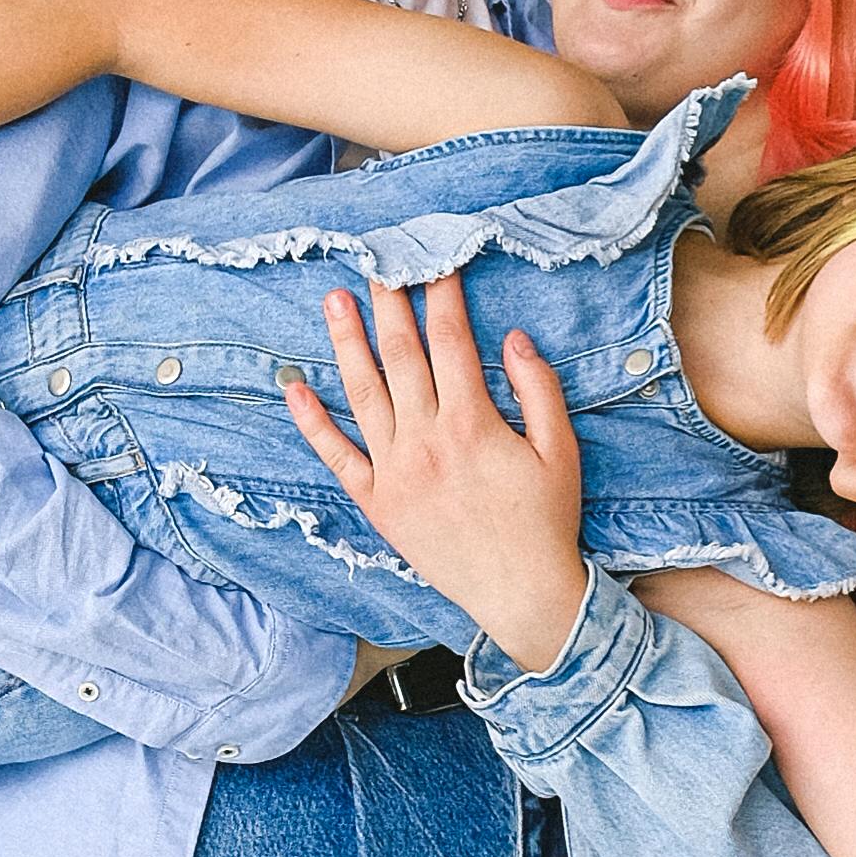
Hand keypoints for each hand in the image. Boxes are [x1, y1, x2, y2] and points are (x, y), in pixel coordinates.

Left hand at [276, 274, 592, 673]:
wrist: (521, 593)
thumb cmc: (545, 522)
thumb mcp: (559, 450)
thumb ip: (538, 389)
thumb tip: (514, 339)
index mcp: (472, 423)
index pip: (451, 342)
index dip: (441, 296)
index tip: (434, 263)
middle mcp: (425, 440)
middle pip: (401, 356)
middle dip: (389, 304)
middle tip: (376, 263)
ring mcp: (395, 471)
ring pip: (363, 394)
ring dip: (346, 343)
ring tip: (334, 301)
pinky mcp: (377, 502)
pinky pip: (337, 455)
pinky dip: (313, 421)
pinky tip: (296, 387)